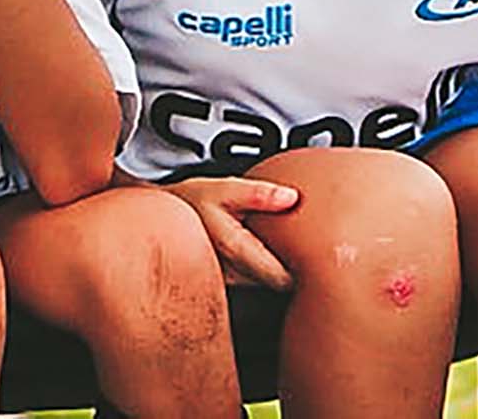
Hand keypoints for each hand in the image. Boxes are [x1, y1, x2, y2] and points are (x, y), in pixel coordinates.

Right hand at [167, 176, 299, 290]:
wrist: (160, 221)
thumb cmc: (190, 202)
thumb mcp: (223, 188)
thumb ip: (258, 193)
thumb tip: (292, 197)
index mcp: (235, 250)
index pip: (284, 279)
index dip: (305, 269)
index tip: (318, 253)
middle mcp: (232, 276)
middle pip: (279, 288)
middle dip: (297, 272)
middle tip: (308, 251)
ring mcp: (229, 285)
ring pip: (268, 289)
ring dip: (280, 272)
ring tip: (285, 249)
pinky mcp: (227, 288)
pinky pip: (256, 287)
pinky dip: (267, 274)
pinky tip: (267, 254)